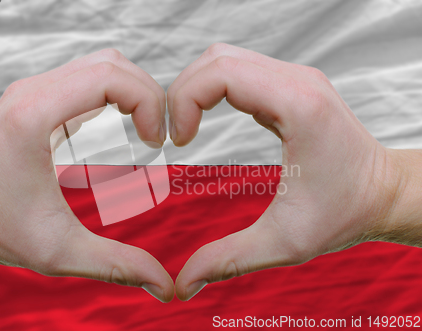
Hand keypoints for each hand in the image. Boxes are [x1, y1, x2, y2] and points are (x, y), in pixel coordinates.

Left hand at [0, 49, 173, 302]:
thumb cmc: (0, 229)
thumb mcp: (61, 252)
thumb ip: (117, 265)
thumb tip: (165, 286)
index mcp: (35, 116)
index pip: (109, 77)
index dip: (148, 102)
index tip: (157, 143)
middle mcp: (33, 92)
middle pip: (112, 64)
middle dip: (148, 95)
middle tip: (158, 137)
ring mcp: (34, 89)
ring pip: (102, 63)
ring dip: (134, 91)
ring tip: (146, 130)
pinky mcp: (39, 96)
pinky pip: (89, 76)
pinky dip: (117, 92)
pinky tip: (125, 123)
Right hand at [167, 43, 416, 300]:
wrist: (384, 193)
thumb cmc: (345, 214)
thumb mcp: (284, 243)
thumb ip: (228, 260)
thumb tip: (182, 285)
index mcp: (298, 107)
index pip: (221, 73)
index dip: (183, 100)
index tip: (177, 142)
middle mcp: (298, 81)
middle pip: (216, 59)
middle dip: (181, 92)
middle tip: (173, 135)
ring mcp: (296, 79)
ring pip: (225, 58)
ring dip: (195, 88)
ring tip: (185, 128)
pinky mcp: (291, 85)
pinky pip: (240, 70)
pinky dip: (212, 89)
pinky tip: (206, 119)